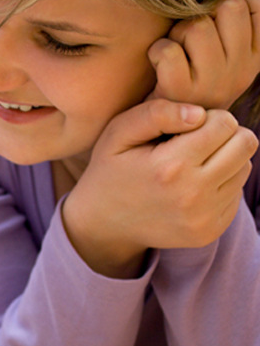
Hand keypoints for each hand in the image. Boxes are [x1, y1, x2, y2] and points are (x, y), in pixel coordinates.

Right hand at [62, 100, 257, 277]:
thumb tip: (199, 114)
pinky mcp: (208, 233)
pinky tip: (191, 190)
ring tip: (191, 167)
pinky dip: (219, 187)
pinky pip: (236, 196)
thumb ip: (155, 113)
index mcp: (171, 167)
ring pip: (244, 169)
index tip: (183, 130)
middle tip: (195, 145)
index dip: (207, 118)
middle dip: (225, 137)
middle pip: (245, 144)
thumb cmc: (109, 171)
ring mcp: (202, 219)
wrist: (100, 225)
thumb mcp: (117, 134)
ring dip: (224, 162)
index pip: (225, 123)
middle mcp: (192, 196)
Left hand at [147, 0, 259, 109]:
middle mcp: (239, 71)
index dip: (230, 2)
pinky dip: (158, 50)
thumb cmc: (191, 85)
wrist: (165, 131)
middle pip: (228, 8)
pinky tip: (158, 64)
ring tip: (176, 54)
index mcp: (254, 58)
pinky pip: (169, 50)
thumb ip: (234, 24)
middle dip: (204, 15)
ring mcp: (212, 82)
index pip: (255, 3)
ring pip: (197, 26)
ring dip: (178, 34)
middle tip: (191, 41)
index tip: (214, 21)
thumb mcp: (223, 56)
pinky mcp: (180, 91)